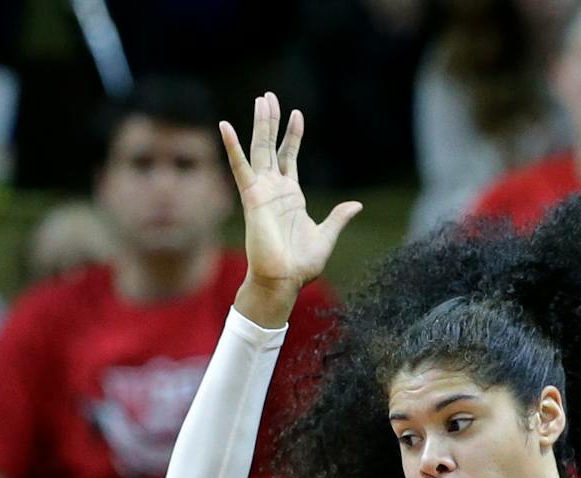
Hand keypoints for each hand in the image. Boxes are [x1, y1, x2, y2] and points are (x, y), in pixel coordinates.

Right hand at [219, 93, 361, 322]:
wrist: (285, 279)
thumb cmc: (301, 264)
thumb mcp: (326, 236)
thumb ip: (338, 217)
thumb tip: (356, 205)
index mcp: (291, 196)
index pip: (290, 157)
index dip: (293, 136)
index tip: (297, 114)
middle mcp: (274, 189)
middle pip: (271, 147)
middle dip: (271, 122)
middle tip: (268, 96)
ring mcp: (262, 191)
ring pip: (259, 150)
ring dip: (260, 125)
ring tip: (261, 99)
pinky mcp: (252, 197)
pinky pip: (240, 167)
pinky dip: (232, 147)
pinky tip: (225, 125)